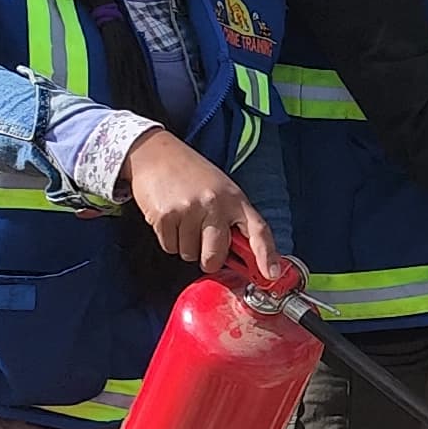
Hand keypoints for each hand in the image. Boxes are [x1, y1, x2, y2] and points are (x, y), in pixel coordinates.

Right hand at [123, 129, 279, 279]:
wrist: (156, 154)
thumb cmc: (192, 174)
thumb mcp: (222, 190)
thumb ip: (232, 219)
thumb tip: (242, 257)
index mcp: (235, 199)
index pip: (258, 230)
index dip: (266, 255)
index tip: (271, 274)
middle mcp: (215, 204)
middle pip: (216, 256)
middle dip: (209, 259)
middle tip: (203, 242)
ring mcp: (189, 210)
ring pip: (190, 254)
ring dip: (186, 246)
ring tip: (184, 220)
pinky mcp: (166, 216)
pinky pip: (170, 248)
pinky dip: (170, 240)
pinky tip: (171, 219)